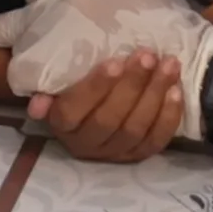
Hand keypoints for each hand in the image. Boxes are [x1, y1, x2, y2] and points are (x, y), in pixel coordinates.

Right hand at [31, 49, 184, 162]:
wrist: (95, 101)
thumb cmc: (74, 81)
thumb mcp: (55, 79)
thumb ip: (45, 85)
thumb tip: (36, 104)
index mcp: (61, 124)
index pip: (73, 110)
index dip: (95, 88)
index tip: (115, 62)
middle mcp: (85, 143)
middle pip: (110, 119)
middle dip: (132, 86)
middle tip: (148, 56)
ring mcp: (113, 153)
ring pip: (135, 129)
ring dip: (154, 95)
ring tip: (168, 65)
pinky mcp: (137, 156)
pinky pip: (155, 140)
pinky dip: (168, 116)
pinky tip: (175, 90)